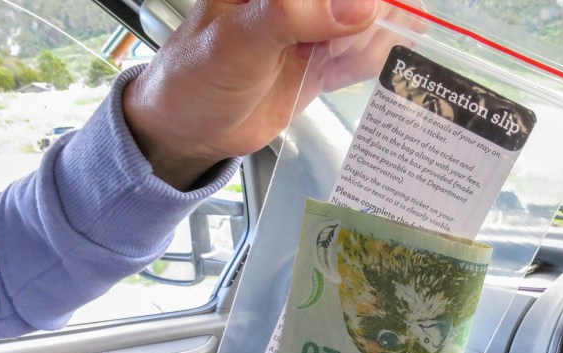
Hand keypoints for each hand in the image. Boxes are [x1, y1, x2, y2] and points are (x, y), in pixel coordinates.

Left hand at [123, 0, 379, 189]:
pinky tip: (351, 72)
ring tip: (330, 61)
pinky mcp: (324, 62)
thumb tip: (362, 5)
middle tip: (333, 49)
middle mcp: (303, 1)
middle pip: (366, 1)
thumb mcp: (242, 38)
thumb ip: (296, 15)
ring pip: (372, 25)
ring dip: (370, 44)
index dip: (366, 1)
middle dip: (369, 22)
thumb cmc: (198, 74)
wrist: (190, 129)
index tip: (363, 21)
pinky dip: (371, 64)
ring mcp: (317, 28)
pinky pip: (364, 56)